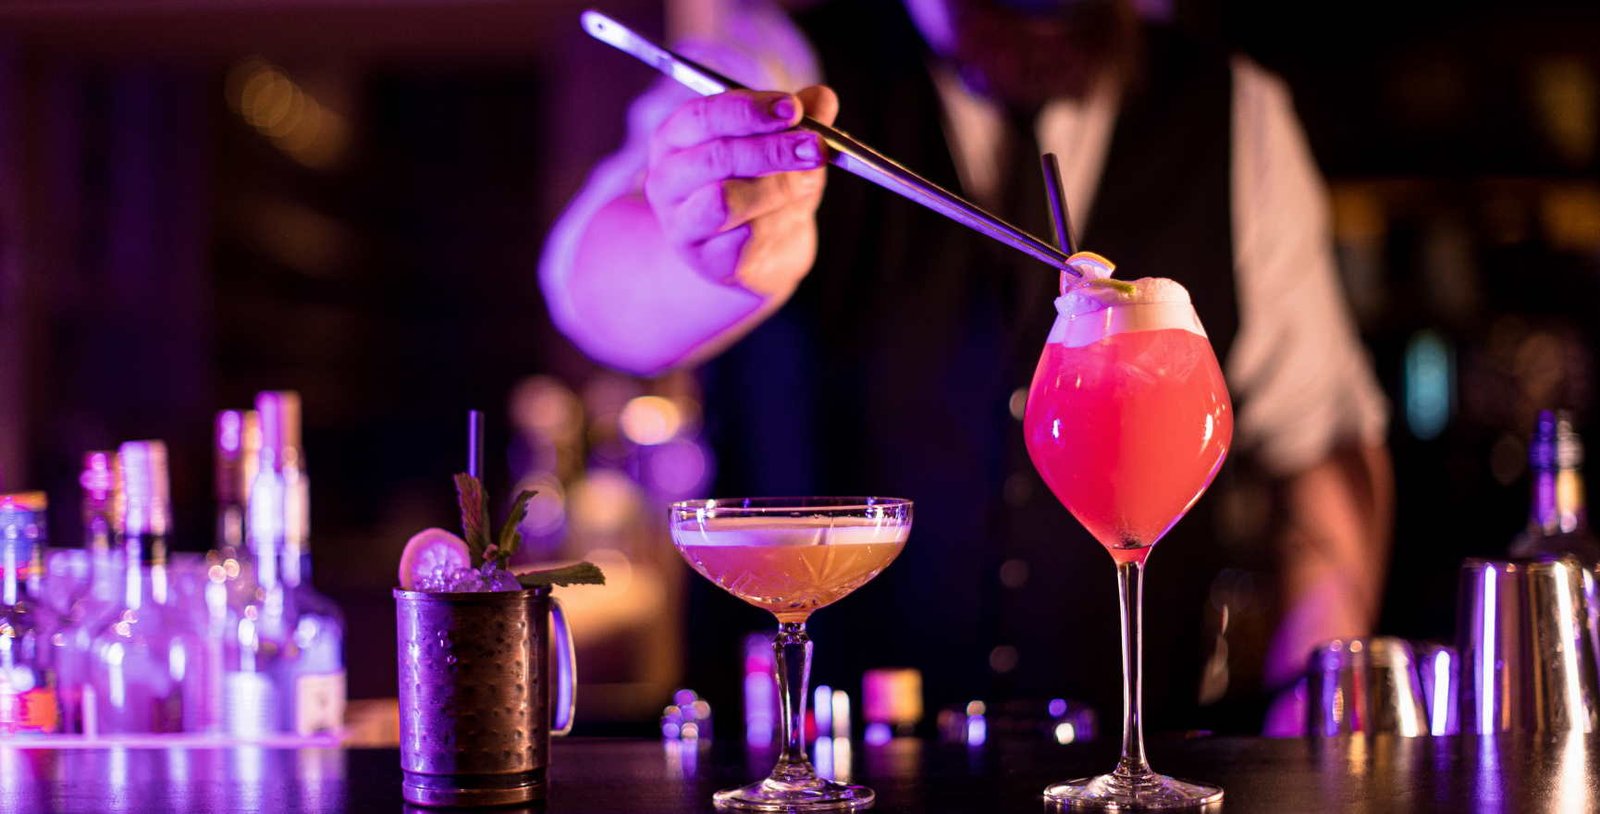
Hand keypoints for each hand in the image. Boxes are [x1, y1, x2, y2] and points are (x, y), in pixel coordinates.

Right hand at [644, 85, 838, 296]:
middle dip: (772, 150)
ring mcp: (681, 224)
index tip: (793, 109)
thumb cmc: (763, 189)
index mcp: (676, 138)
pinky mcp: (705, 261)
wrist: (756, 253)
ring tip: (804, 189)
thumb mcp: (785, 147)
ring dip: (776, 191)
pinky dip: (775, 228)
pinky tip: (784, 223)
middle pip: (716, 157)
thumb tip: (822, 98)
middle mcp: (667, 180)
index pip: (704, 116)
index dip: (749, 110)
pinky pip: (743, 242)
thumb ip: (802, 120)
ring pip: (726, 201)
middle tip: (816, 148)